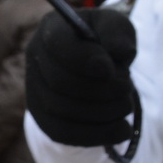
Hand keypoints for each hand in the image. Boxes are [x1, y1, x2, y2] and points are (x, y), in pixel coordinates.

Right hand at [24, 7, 137, 147]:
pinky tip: (122, 129)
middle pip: (60, 81)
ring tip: (126, 105)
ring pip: (62, 110)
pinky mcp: (43, 118)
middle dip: (101, 89)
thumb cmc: (105, 42)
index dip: (85, 58)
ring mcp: (35, 90)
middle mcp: (35, 57)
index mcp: (52, 27)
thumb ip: (118, 32)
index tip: (109, 69)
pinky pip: (64, 133)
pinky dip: (97, 134)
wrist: (95, 69)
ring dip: (103, 112)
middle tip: (127, 87)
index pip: (58, 43)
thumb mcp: (117, 27)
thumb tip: (120, 51)